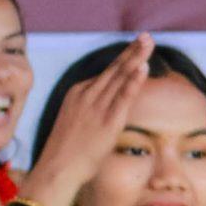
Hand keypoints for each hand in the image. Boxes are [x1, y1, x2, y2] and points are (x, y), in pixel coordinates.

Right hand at [21, 36, 152, 205]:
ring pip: (120, 76)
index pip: (106, 75)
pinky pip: (123, 96)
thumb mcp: (75, 124)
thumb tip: (101, 114)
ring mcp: (97, 106)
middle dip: (131, 51)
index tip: (137, 49)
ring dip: (136, 57)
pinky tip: (143, 66)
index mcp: (77, 93)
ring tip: (148, 42)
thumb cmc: (66, 154)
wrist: (56, 169)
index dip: (124, 61)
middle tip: (146, 36)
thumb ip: (89, 113)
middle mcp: (86, 95)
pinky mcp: (107, 121)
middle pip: (114, 68)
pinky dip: (133, 80)